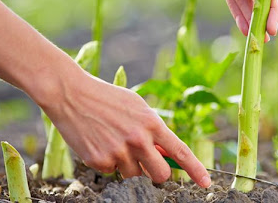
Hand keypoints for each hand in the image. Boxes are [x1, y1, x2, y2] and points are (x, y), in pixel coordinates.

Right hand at [39, 67, 210, 187]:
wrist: (71, 94)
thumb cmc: (108, 99)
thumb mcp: (137, 108)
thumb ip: (153, 130)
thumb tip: (166, 154)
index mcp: (151, 123)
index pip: (179, 152)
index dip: (195, 170)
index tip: (206, 182)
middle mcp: (138, 140)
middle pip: (159, 174)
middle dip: (156, 173)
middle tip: (147, 164)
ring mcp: (118, 152)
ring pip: (133, 175)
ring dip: (128, 165)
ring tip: (114, 141)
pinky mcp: (99, 161)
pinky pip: (112, 172)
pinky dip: (108, 162)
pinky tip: (99, 143)